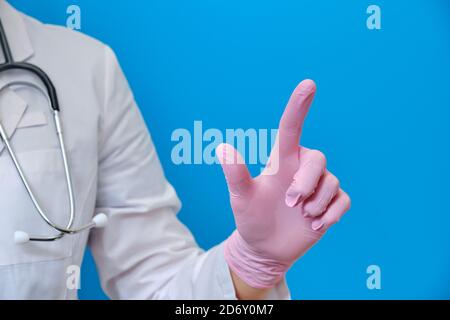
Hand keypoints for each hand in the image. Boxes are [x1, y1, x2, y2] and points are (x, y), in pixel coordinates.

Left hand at [217, 80, 350, 289]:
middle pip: (318, 158)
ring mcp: (318, 187)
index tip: (308, 84)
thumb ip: (235, 175)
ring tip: (301, 216)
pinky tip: (315, 225)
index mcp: (281, 161)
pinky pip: (343, 201)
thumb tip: (221, 148)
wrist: (265, 248)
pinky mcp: (330, 204)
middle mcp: (301, 169)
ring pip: (332, 182)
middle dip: (306, 182)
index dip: (299, 106)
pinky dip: (331, 215)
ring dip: (316, 204)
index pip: (291, 128)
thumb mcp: (240, 198)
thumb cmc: (251, 218)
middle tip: (291, 203)